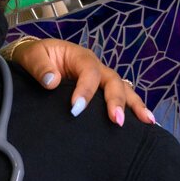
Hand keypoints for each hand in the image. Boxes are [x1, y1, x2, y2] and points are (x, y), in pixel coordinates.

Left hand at [7, 37, 154, 126]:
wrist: (35, 58)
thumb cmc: (35, 56)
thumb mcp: (31, 56)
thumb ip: (40, 67)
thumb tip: (52, 82)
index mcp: (80, 57)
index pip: (89, 73)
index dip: (85, 90)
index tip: (76, 109)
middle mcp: (96, 67)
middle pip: (113, 81)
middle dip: (116, 101)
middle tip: (116, 121)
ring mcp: (102, 79)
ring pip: (124, 90)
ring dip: (135, 106)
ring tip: (148, 122)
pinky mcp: (102, 91)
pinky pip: (122, 97)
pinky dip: (134, 109)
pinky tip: (147, 123)